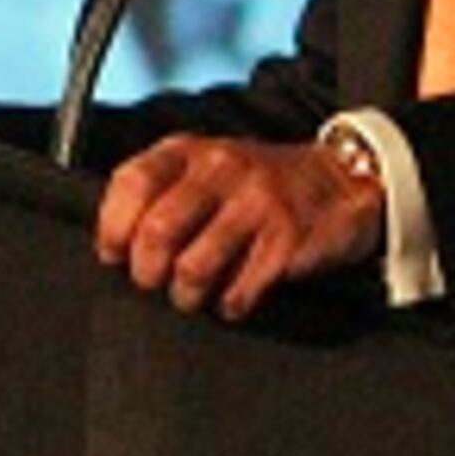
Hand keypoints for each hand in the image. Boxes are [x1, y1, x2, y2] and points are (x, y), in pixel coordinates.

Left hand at [94, 132, 381, 320]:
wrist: (342, 179)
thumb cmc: (258, 183)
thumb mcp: (204, 166)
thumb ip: (161, 189)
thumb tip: (114, 242)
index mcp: (189, 150)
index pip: (132, 182)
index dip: (112, 225)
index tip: (112, 254)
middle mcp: (220, 170)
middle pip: (158, 229)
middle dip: (146, 269)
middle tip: (151, 282)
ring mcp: (257, 203)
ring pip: (195, 265)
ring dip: (184, 294)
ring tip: (189, 296)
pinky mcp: (288, 239)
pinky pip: (241, 288)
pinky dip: (228, 304)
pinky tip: (231, 300)